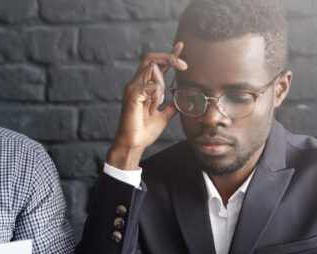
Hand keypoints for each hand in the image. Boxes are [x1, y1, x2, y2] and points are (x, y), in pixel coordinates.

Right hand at [107, 42, 187, 169]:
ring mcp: (132, 88)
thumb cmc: (144, 132)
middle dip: (169, 57)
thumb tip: (181, 99)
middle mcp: (136, 84)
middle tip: (184, 66)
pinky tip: (152, 108)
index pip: (156, 64)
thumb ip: (171, 106)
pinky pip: (151, 85)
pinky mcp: (132, 94)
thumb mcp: (163, 116)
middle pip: (151, 58)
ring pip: (153, 69)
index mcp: (143, 87)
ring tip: (157, 104)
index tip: (181, 46)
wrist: (134, 144)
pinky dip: (157, 96)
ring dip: (161, 84)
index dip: (169, 55)